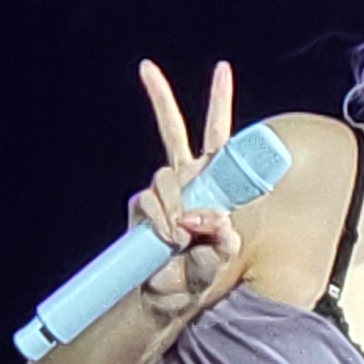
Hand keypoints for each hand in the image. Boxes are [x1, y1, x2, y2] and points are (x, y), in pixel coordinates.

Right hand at [130, 60, 249, 328]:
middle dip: (160, 99)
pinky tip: (172, 237)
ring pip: (166, 179)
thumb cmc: (201, 271)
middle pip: (172, 132)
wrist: (169, 295)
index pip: (219, 136)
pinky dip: (162, 219)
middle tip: (146, 67)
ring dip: (176, 205)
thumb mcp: (222, 255)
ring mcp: (162, 193)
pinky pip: (150, 203)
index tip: (221, 68)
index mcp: (214, 180)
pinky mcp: (141, 208)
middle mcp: (186, 179)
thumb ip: (220, 236)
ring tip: (184, 236)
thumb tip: (203, 216)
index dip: (219, 102)